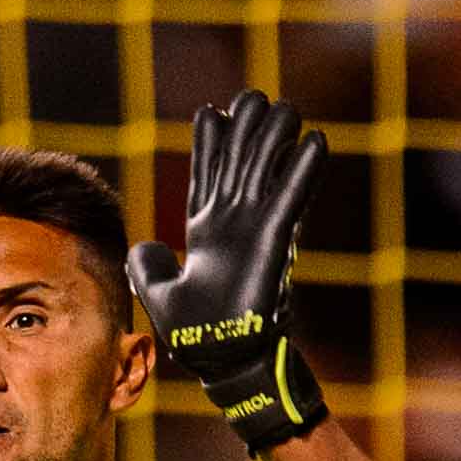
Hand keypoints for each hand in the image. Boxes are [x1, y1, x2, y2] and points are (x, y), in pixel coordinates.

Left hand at [127, 88, 329, 452]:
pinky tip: (313, 141)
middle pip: (239, 166)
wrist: (225, 364)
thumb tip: (146, 246)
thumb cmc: (196, 337)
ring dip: (274, 140)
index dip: (209, 147)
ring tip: (284, 106)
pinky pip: (290, 200)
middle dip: (245, 131)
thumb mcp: (157, 295)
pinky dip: (301, 172)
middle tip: (253, 96)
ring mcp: (254, 233)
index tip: (212, 113)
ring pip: (265, 173)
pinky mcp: (274, 244)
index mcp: (206, 236)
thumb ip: (148, 267)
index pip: (207, 179)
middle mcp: (232, 228)